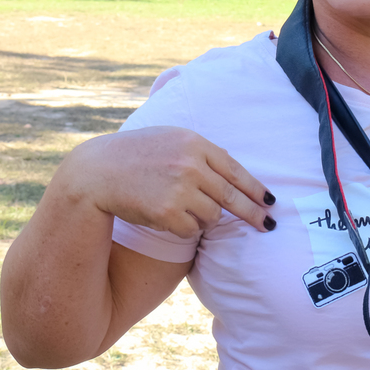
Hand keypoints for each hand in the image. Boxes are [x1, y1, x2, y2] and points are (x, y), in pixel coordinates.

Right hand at [72, 126, 275, 237]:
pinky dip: (186, 228)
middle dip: (254, 214)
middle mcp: (191, 164)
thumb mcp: (170, 139)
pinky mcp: (167, 212)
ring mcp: (180, 189)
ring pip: (212, 216)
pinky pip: (192, 229)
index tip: (270, 201)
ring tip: (181, 208)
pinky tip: (168, 217)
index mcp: (194, 143)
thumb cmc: (136, 155)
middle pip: (232, 196)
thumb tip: (233, 172)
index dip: (255, 188)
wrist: (98, 172)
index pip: (235, 169)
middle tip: (269, 226)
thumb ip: (200, 152)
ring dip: (204, 218)